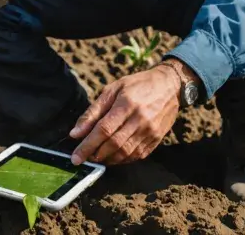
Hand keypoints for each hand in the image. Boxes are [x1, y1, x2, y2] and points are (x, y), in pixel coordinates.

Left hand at [68, 64, 184, 165]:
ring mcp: (150, 132)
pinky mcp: (156, 140)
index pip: (103, 130)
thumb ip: (93, 111)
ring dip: (107, 160)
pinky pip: (136, 156)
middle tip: (84, 158)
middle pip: (114, 144)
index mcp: (127, 104)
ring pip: (125, 153)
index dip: (87, 145)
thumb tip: (76, 133)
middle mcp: (140, 120)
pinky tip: (112, 156)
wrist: (169, 86)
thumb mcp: (112, 89)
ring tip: (96, 157)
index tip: (75, 157)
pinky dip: (122, 160)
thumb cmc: (137, 85)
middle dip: (95, 154)